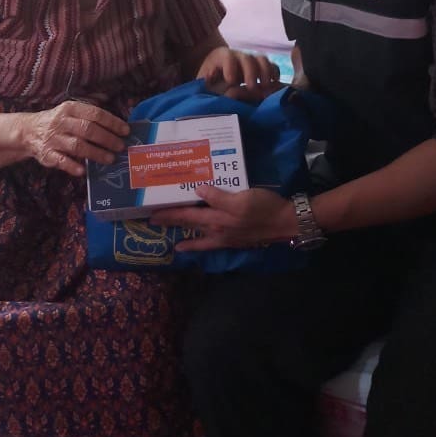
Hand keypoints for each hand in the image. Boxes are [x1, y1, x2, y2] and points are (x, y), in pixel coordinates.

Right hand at [24, 98, 128, 177]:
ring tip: (110, 159)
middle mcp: (61, 122)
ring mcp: (54, 138)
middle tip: (120, 147)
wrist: (28, 131)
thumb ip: (90, 112)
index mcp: (70, 108)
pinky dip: (72, 166)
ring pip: (77, 146)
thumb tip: (113, 114)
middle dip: (107, 139)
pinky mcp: (46, 154)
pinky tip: (83, 171)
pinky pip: (60, 161)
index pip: (95, 114)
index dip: (112, 122)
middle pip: (88, 129)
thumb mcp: (71, 111)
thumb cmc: (58, 121)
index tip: (125, 131)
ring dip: (95, 153)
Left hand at [153, 185, 296, 249]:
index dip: (169, 213)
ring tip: (166, 232)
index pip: (187, 214)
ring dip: (180, 231)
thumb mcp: (242, 198)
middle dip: (169, 221)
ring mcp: (223, 237)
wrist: (285, 222)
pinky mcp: (231, 239)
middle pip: (188, 223)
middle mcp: (216, 229)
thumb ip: (218, 196)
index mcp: (217, 218)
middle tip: (151, 219)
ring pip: (196, 232)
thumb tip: (198, 190)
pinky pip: (208, 243)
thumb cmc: (264, 207)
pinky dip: (195, 246)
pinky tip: (186, 247)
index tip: (152, 212)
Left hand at [197, 46, 282, 101]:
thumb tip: (226, 93)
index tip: (231, 81)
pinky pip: (271, 66)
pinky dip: (274, 74)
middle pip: (246, 57)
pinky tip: (273, 84)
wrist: (213, 83)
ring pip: (261, 59)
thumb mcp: (205, 88)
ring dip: (265, 72)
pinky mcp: (260, 69)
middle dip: (250, 71)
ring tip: (265, 86)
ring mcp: (250, 61)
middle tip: (251, 87)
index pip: (226, 56)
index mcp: (219, 58)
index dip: (230, 67)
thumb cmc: (207, 87)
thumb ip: (213, 91)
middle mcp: (236, 56)